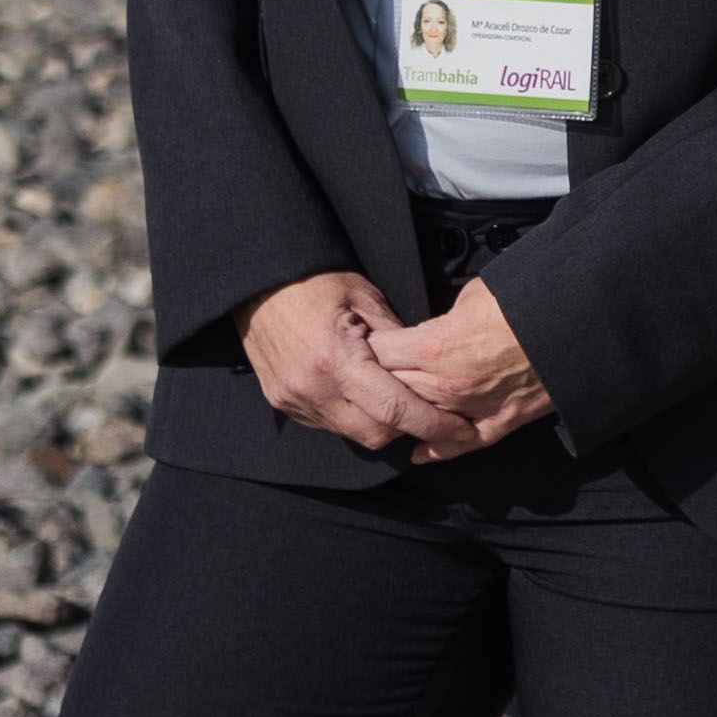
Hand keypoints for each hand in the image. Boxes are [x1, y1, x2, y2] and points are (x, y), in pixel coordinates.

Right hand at [237, 272, 481, 454]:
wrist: (257, 283)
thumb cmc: (315, 281)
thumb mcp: (364, 297)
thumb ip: (396, 337)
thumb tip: (425, 366)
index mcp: (337, 361)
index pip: (394, 411)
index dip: (431, 424)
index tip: (459, 428)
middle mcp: (314, 390)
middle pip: (375, 434)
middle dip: (407, 429)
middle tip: (432, 412)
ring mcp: (294, 401)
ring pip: (350, 433)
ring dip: (377, 424)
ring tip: (395, 399)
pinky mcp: (282, 403)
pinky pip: (326, 424)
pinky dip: (350, 416)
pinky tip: (360, 394)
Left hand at [369, 275, 553, 462]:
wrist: (576, 325)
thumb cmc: (526, 301)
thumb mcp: (475, 295)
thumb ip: (445, 317)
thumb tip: (436, 325)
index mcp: (435, 346)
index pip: (378, 352)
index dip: (368, 345)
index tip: (363, 341)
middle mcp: (445, 385)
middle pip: (391, 388)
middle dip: (378, 379)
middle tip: (371, 373)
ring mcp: (471, 409)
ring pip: (419, 420)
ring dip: (405, 412)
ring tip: (391, 406)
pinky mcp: (498, 423)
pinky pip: (458, 444)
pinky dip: (437, 451)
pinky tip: (420, 453)